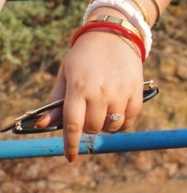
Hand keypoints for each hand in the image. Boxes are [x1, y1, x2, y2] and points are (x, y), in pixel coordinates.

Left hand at [42, 30, 147, 160]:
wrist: (113, 36)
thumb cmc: (83, 58)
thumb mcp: (65, 75)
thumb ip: (56, 102)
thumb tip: (44, 125)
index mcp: (79, 88)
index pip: (73, 124)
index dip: (71, 144)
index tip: (70, 157)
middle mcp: (100, 91)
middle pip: (94, 127)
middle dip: (89, 128)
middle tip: (88, 118)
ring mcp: (120, 91)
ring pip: (113, 125)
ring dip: (107, 125)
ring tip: (104, 114)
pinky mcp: (136, 91)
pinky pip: (130, 117)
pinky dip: (123, 121)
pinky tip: (118, 113)